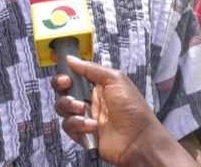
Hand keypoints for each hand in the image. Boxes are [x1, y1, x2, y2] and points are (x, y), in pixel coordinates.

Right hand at [51, 56, 169, 165]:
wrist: (138, 140)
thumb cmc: (132, 108)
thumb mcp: (115, 79)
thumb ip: (91, 68)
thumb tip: (71, 59)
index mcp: (97, 85)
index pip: (74, 76)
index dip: (65, 74)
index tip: (64, 74)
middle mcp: (89, 99)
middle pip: (63, 90)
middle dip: (62, 87)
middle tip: (67, 86)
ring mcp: (84, 117)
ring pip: (62, 108)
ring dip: (69, 105)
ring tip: (82, 109)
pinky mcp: (82, 133)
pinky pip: (68, 126)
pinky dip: (78, 125)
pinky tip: (92, 127)